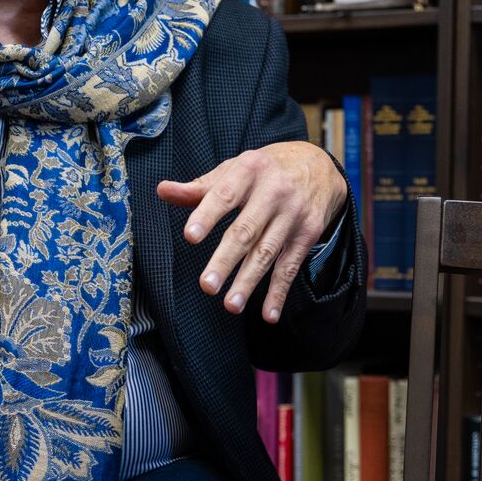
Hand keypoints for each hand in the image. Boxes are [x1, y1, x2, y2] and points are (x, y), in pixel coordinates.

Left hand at [157, 142, 347, 323]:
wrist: (319, 166)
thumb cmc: (265, 170)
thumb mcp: (234, 169)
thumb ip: (199, 187)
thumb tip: (163, 191)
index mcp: (249, 170)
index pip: (225, 195)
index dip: (207, 216)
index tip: (190, 237)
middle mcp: (274, 191)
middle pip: (246, 230)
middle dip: (226, 260)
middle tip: (207, 285)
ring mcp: (293, 215)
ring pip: (267, 252)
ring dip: (248, 281)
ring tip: (231, 305)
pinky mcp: (307, 234)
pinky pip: (291, 267)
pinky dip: (279, 292)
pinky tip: (268, 314)